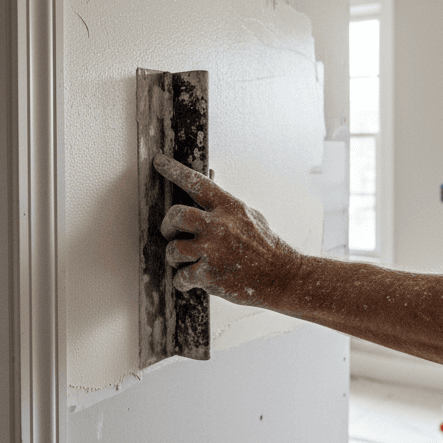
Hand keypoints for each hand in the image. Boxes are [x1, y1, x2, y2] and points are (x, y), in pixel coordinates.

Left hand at [154, 153, 303, 309]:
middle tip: (171, 234)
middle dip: (167, 226)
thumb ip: (225, 201)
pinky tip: (193, 281)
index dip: (175, 170)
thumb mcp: (249, 216)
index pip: (197, 182)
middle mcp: (219, 226)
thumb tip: (209, 175)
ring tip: (187, 262)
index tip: (158, 161)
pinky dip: (183, 281)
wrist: (284, 277)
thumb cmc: (265, 247)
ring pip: (173, 249)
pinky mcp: (210, 275)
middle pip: (176, 215)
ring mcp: (213, 250)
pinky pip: (181, 276)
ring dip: (175, 258)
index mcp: (229, 208)